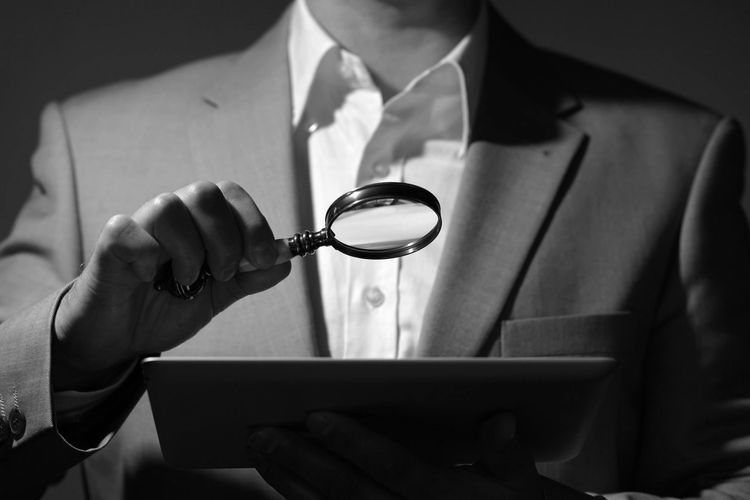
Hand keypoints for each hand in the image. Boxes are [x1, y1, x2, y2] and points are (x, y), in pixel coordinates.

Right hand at [53, 180, 290, 389]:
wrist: (123, 338)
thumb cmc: (165, 307)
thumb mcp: (219, 296)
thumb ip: (250, 277)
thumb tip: (283, 259)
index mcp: (200, 222)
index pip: (231, 194)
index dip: (253, 223)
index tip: (260, 259)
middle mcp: (171, 216)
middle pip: (204, 193)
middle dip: (226, 238)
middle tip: (221, 274)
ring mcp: (139, 227)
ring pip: (168, 206)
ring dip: (189, 251)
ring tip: (184, 280)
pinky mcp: (110, 245)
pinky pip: (129, 231)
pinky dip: (148, 257)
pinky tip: (148, 278)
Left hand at [246, 412, 543, 499]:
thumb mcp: (523, 486)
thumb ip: (509, 455)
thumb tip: (499, 421)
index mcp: (446, 498)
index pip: (393, 468)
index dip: (354, 443)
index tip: (316, 417)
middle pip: (348, 492)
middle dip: (302, 462)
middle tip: (261, 433)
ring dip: (290, 483)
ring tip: (260, 453)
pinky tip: (279, 485)